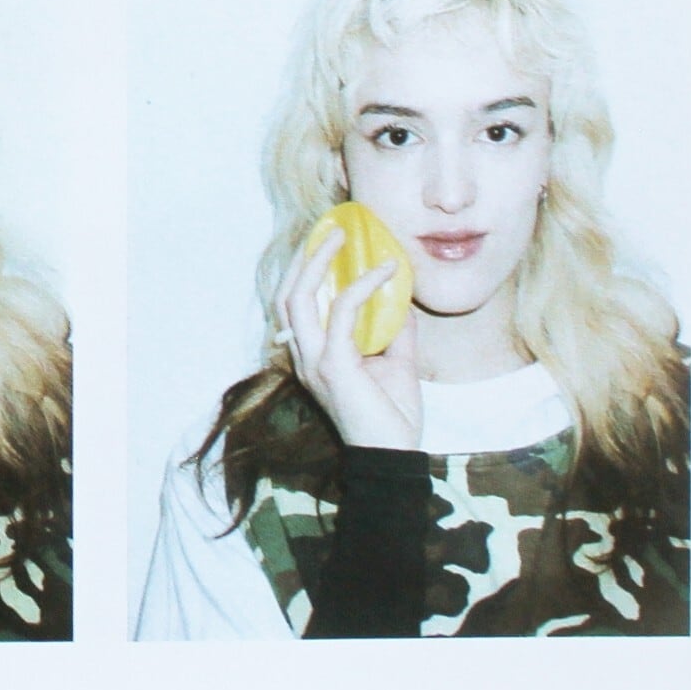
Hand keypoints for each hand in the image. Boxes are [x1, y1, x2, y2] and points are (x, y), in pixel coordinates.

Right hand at [275, 240, 419, 451]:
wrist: (393, 459)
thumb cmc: (392, 417)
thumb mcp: (396, 364)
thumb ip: (395, 331)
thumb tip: (403, 298)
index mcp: (313, 356)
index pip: (295, 306)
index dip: (306, 271)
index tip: (328, 242)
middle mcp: (305, 357)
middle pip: (287, 295)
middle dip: (306, 258)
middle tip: (332, 230)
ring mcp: (314, 361)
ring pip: (299, 298)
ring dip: (320, 263)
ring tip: (343, 238)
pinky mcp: (334, 366)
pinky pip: (343, 313)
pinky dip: (363, 287)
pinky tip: (386, 273)